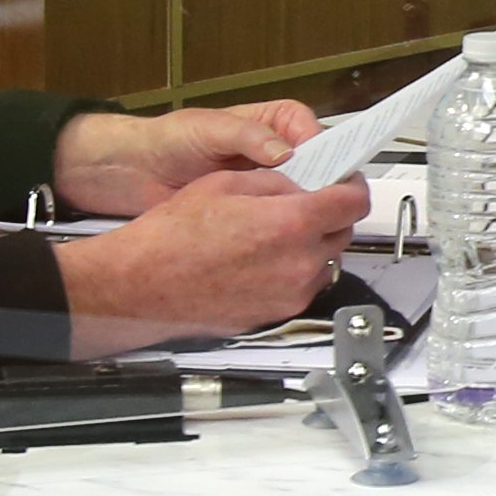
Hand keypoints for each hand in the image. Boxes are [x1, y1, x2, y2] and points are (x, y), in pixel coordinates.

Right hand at [49, 168, 369, 352]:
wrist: (141, 284)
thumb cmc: (172, 236)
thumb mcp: (227, 183)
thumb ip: (277, 182)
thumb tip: (304, 183)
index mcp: (292, 223)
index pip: (354, 201)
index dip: (351, 185)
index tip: (344, 181)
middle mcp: (300, 264)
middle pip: (342, 232)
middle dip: (329, 215)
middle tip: (303, 203)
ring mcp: (290, 294)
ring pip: (325, 262)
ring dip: (312, 245)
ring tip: (273, 234)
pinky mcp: (276, 314)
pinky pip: (303, 287)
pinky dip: (294, 270)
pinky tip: (261, 259)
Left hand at [52, 101, 320, 218]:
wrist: (133, 172)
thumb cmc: (169, 140)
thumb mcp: (208, 129)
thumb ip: (247, 136)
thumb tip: (285, 152)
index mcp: (273, 123)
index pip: (313, 131)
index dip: (324, 151)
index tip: (326, 171)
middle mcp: (276, 152)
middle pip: (317, 166)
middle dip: (320, 184)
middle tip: (320, 204)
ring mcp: (266, 184)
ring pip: (302, 196)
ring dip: (303, 209)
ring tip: (304, 223)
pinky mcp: (253, 211)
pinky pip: (278, 219)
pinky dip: (282, 227)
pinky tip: (280, 237)